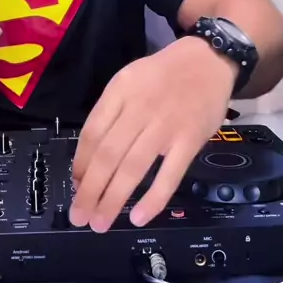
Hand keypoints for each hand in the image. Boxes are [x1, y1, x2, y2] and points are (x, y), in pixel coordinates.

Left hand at [70, 36, 237, 231]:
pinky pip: (169, 175)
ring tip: (99, 223)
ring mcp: (165, 126)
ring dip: (113, 199)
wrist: (207, 60)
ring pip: (133, 167)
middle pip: (108, 155)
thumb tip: (90, 158)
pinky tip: (139, 217)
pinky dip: (153, 198)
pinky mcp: (190, 141)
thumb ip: (111, 113)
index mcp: (119, 91)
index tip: (75, 186)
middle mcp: (139, 108)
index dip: (80, 164)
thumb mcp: (129, 80)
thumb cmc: (162, 74)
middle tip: (79, 216)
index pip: (92, 133)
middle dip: (90, 190)